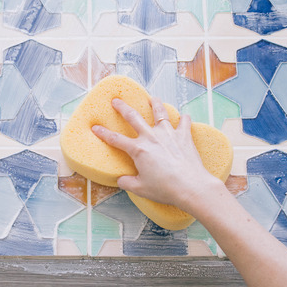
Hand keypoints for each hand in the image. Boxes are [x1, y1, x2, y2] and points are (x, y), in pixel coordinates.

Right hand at [91, 97, 224, 209]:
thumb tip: (121, 180)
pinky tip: (184, 116)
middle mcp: (151, 137)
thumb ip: (127, 182)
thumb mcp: (140, 189)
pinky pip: (184, 122)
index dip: (103, 133)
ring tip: (153, 98)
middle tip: (116, 100)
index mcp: (138, 150)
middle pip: (133, 117)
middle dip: (122, 107)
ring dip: (155, 104)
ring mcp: (168, 134)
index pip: (115, 139)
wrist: (190, 186)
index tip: (95, 127)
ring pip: (160, 113)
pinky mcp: (184, 136)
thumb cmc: (165, 188)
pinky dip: (184, 119)